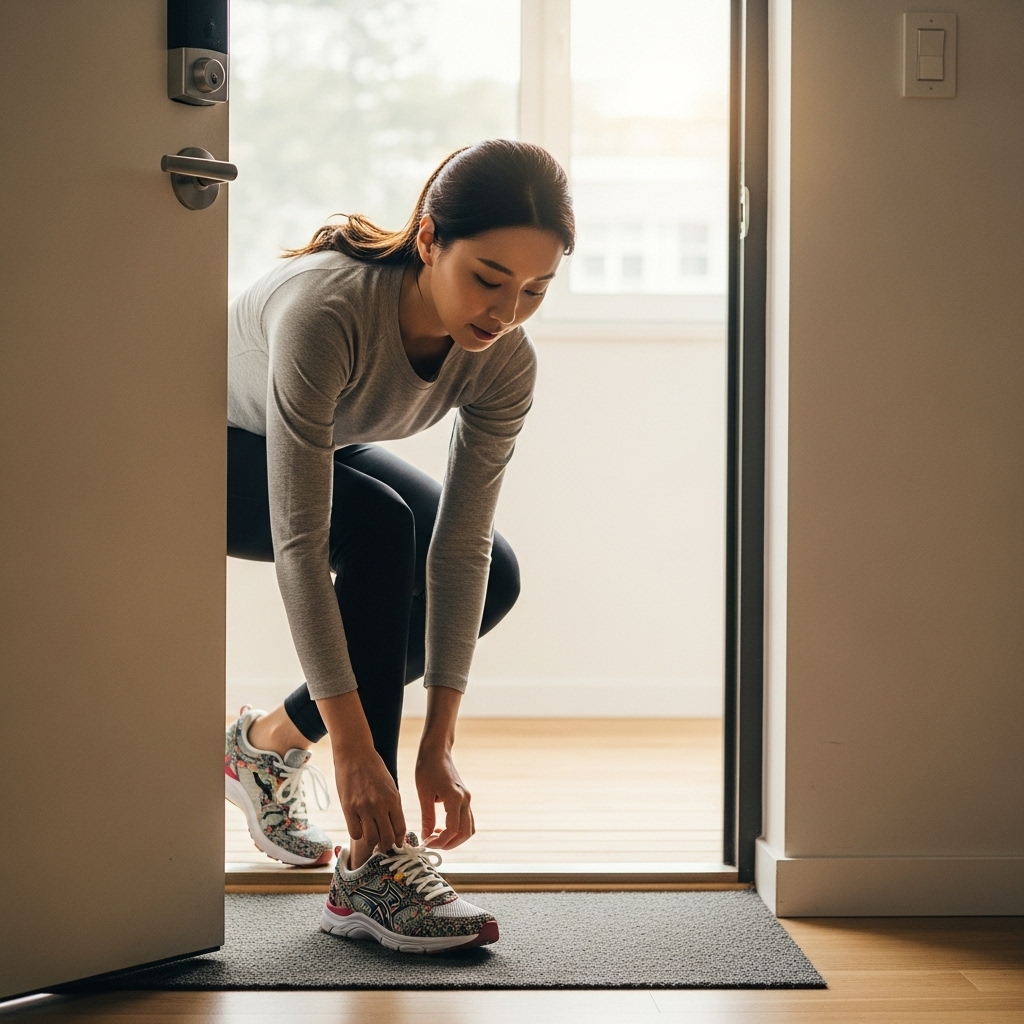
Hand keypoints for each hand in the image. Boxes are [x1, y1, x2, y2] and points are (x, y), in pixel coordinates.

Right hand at [316, 690, 406, 853]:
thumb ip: (392, 805)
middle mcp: (380, 805)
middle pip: (387, 838)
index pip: (400, 829)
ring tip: (371, 837)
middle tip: (383, 845)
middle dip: (386, 845)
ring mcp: (363, 807)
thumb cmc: (374, 768)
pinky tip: (359, 827)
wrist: (355, 753)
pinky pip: (355, 833)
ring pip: (371, 839)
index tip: (397, 844)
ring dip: (372, 842)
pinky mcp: (348, 808)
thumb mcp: (390, 785)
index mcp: (393, 799)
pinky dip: (358, 834)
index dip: (399, 841)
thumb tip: (394, 827)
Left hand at [415, 746, 474, 849]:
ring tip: (436, 837)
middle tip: (432, 844)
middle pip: (465, 833)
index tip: (425, 843)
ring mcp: (467, 799)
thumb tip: (425, 836)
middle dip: (449, 844)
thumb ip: (427, 817)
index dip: (439, 841)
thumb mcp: (423, 793)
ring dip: (454, 838)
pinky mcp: (465, 799)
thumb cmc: (428, 768)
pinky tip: (440, 828)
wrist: (437, 751)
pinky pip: (466, 820)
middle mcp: (465, 800)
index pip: (452, 829)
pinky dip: (457, 829)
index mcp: (455, 798)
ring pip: (468, 828)